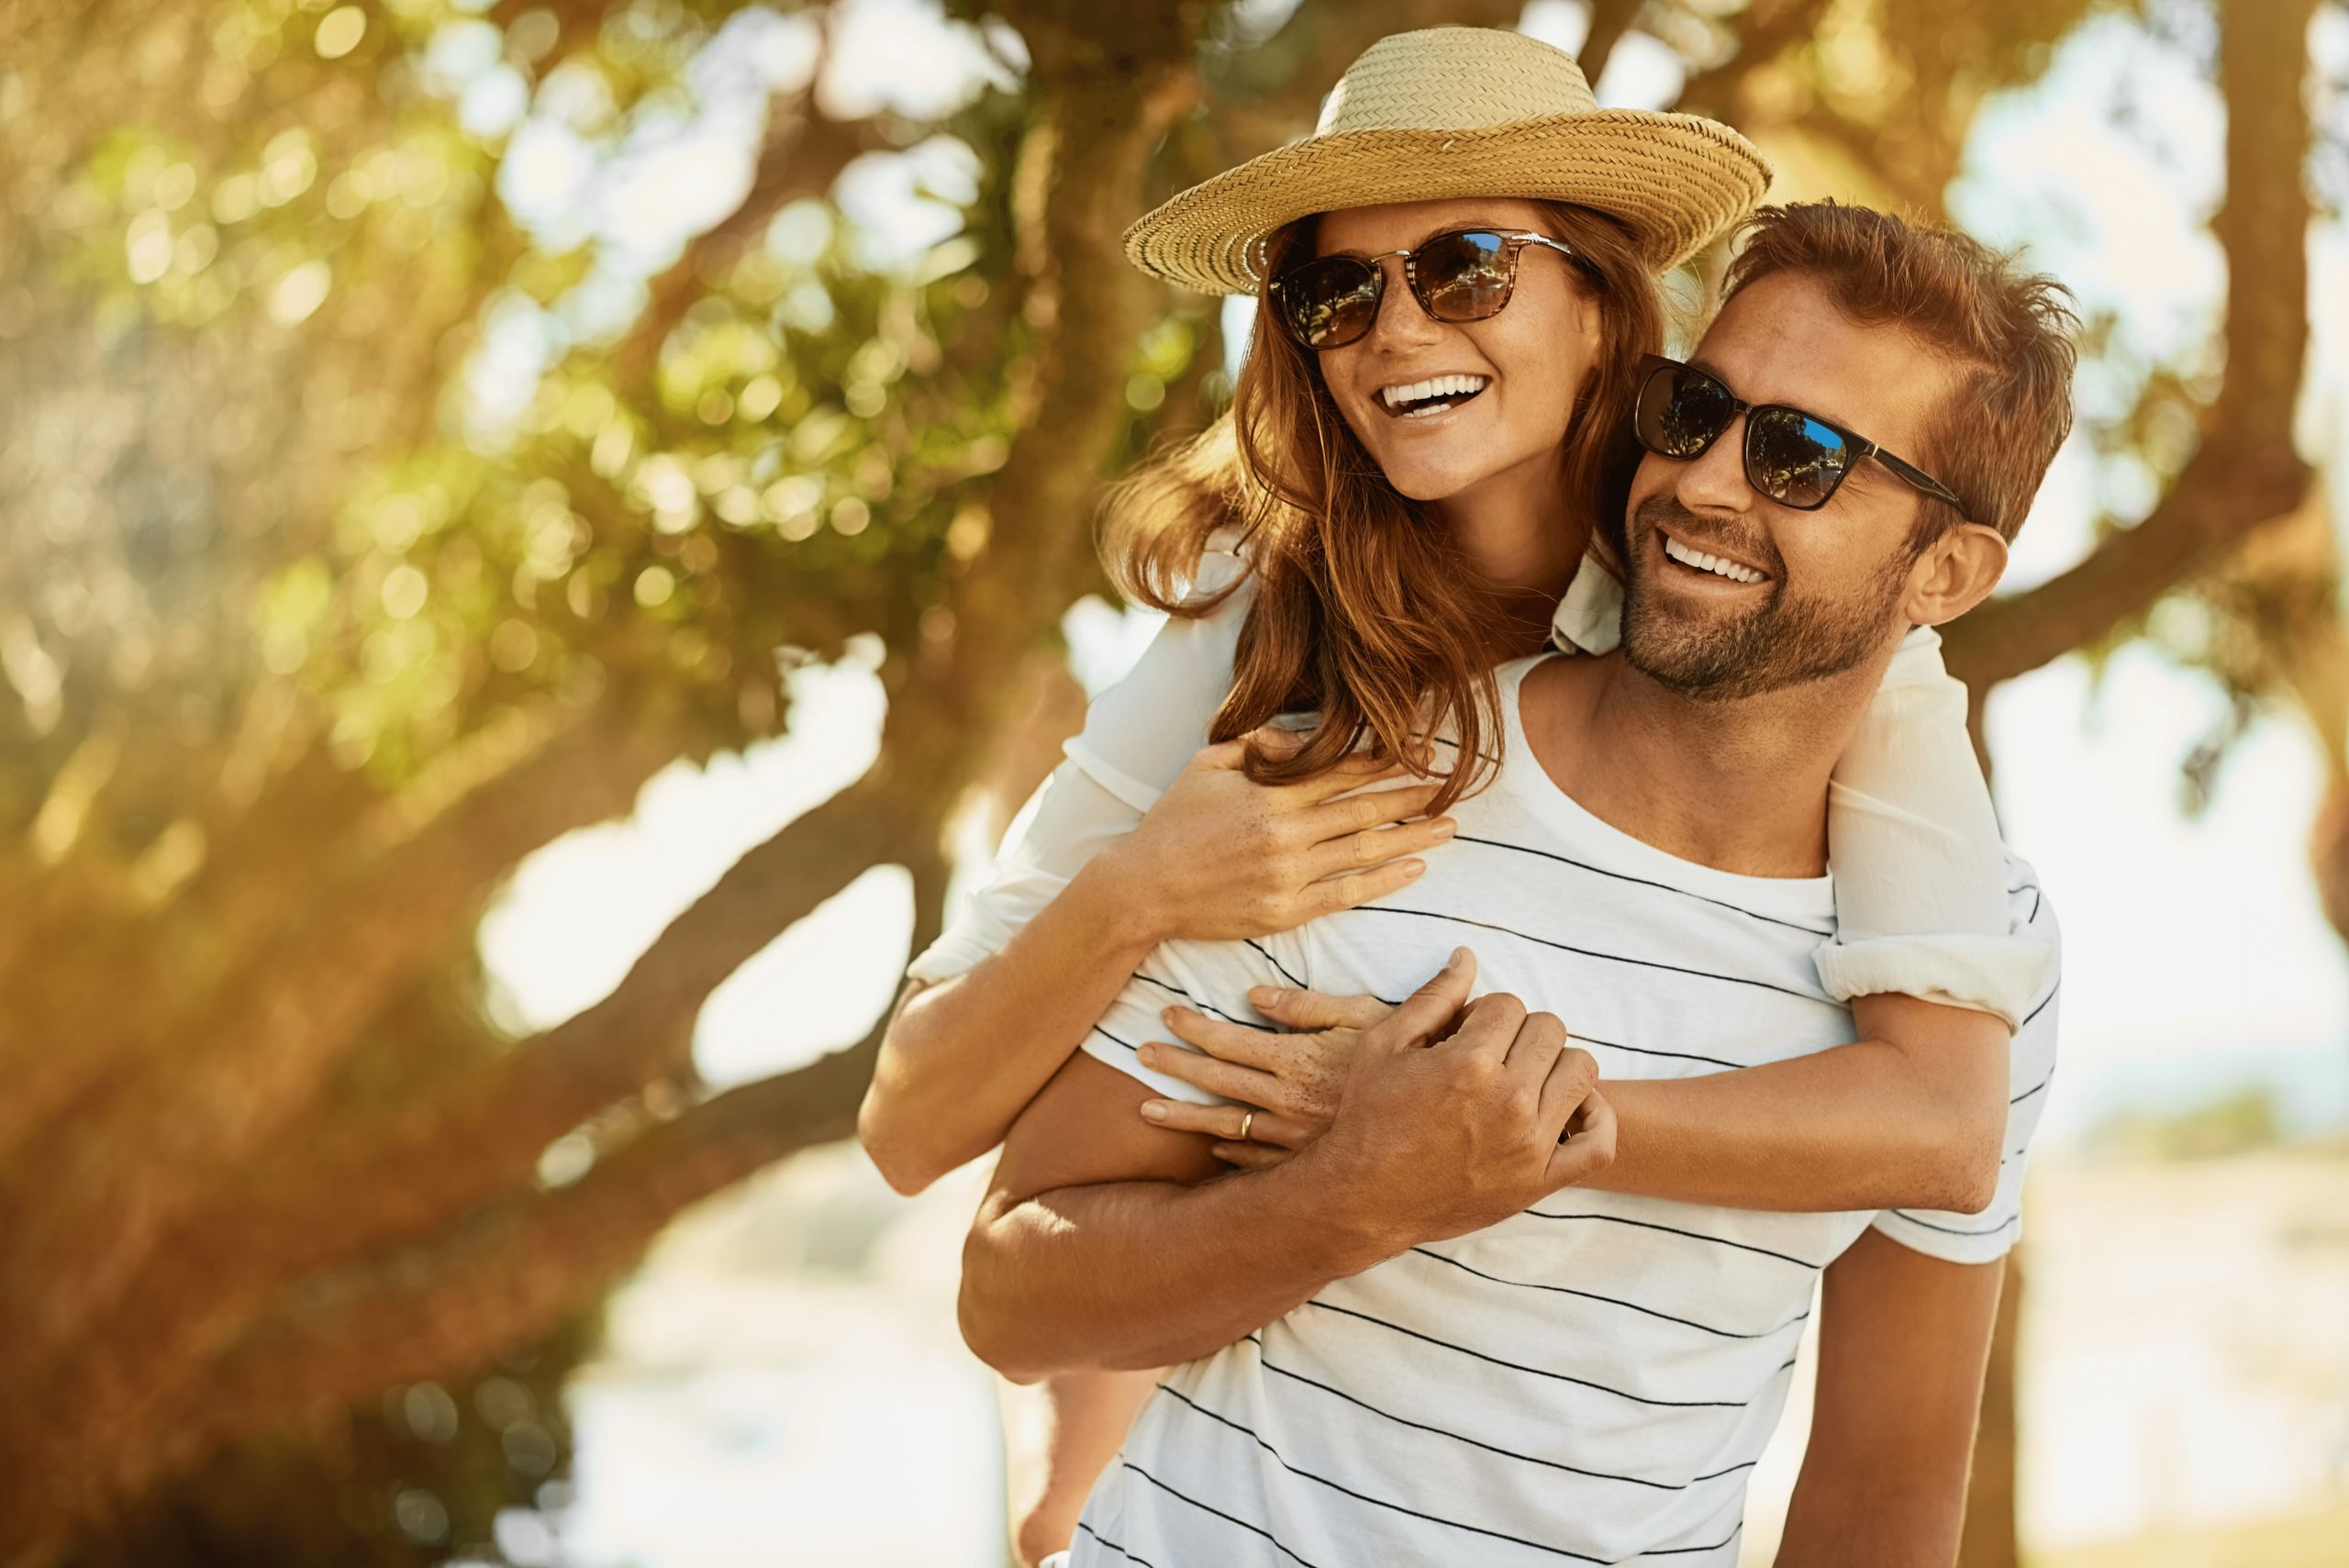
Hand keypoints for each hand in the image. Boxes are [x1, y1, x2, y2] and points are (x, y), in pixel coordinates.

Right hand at [1099, 728, 1456, 945]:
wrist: (1143, 888)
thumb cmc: (1173, 822)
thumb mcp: (1208, 765)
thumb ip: (1259, 747)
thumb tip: (1306, 737)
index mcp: (1270, 791)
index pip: (1342, 769)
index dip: (1388, 759)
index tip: (1424, 751)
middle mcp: (1286, 830)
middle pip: (1365, 808)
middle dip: (1413, 796)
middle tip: (1451, 788)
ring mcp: (1289, 874)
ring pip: (1365, 849)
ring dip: (1413, 837)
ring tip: (1448, 826)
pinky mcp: (1286, 911)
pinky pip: (1348, 894)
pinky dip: (1385, 880)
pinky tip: (1414, 869)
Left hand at [1135, 987, 1394, 1168]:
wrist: (1444, 1115)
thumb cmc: (1410, 1056)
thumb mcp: (1364, 1016)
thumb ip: (1306, 1005)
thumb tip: (1254, 994)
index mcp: (1296, 1059)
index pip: (1230, 1040)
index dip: (1194, 1027)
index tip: (1167, 1015)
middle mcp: (1287, 1100)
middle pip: (1217, 1081)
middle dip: (1176, 1066)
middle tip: (1141, 1052)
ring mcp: (1294, 1137)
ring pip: (1225, 1126)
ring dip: (1183, 1117)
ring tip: (1146, 1110)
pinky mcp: (1307, 1162)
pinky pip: (1256, 1161)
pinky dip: (1228, 1154)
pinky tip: (1210, 1148)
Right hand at [1296, 949, 1616, 1255]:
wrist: (1366, 1199)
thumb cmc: (1369, 1119)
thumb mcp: (1384, 1047)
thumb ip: (1432, 998)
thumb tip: (1468, 957)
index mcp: (1470, 1063)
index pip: (1509, 1004)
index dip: (1484, 1015)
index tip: (1463, 1038)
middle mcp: (1508, 1100)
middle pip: (1549, 1029)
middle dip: (1518, 1033)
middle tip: (1489, 1058)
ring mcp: (1530, 1143)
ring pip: (1581, 1070)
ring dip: (1554, 1066)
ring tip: (1522, 1080)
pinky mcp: (1541, 1180)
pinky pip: (1600, 1141)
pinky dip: (1596, 1118)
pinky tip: (1567, 1109)